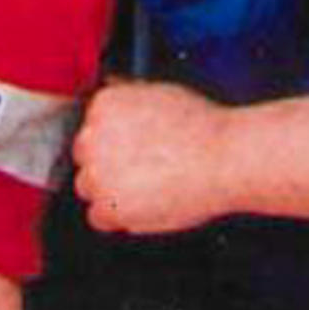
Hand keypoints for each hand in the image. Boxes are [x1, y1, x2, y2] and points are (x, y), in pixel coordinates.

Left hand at [73, 81, 240, 236]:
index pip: (91, 124)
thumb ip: (130, 96)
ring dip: (110, 189)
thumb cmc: (203, 127)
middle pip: (85, 156)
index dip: (113, 137)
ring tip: (146, 185)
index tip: (129, 145)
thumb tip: (118, 95)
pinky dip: (118, 216)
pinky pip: (98, 217)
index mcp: (104, 105)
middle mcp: (94, 138)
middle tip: (140, 166)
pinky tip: (143, 203)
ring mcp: (98, 174)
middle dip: (107, 162)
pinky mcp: (109, 207)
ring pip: (88, 187)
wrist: (224, 158)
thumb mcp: (162, 92)